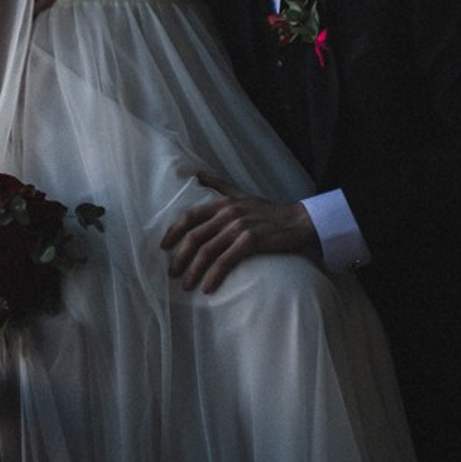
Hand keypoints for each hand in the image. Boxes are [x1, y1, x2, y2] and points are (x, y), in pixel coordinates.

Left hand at [160, 174, 317, 292]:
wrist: (296, 221)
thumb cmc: (266, 210)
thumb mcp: (240, 193)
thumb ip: (218, 184)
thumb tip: (197, 174)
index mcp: (222, 202)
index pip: (189, 215)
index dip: (173, 231)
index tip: (163, 246)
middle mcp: (227, 212)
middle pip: (194, 236)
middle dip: (180, 256)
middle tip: (171, 273)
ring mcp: (239, 226)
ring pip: (207, 251)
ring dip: (193, 271)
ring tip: (186, 285)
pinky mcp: (251, 242)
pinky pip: (225, 261)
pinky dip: (214, 276)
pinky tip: (208, 287)